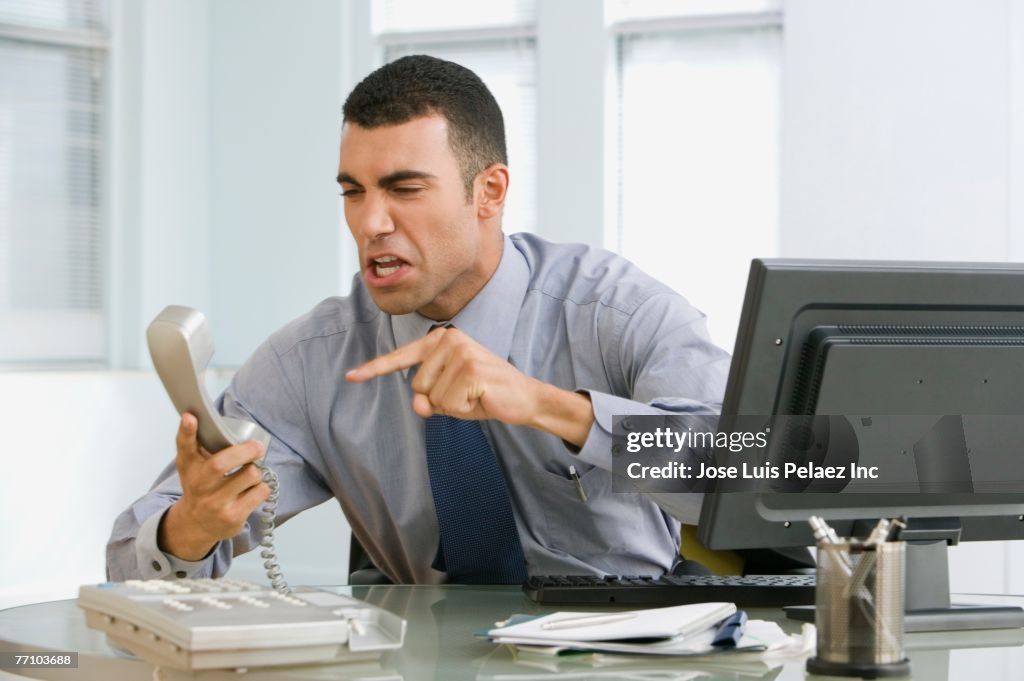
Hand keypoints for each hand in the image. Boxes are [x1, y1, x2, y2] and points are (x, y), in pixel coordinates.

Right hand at [158, 413, 270, 560]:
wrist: (196, 525)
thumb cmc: (199, 487)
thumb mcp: (191, 465)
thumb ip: (194, 442)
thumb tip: (195, 415)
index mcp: (190, 468)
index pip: (185, 447)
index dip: (187, 432)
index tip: (190, 417)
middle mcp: (199, 486)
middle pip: (221, 463)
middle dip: (246, 450)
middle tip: (257, 446)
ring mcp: (216, 504)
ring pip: (250, 475)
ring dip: (255, 470)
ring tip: (249, 473)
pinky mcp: (234, 517)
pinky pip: (261, 492)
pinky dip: (261, 487)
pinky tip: (251, 490)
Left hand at [345, 327, 593, 446]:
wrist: (524, 398)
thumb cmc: (484, 394)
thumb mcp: (449, 398)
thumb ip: (426, 399)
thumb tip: (418, 404)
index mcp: (440, 340)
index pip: (402, 358)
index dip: (375, 370)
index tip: (351, 377)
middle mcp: (449, 339)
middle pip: (416, 386)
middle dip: (439, 399)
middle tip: (468, 393)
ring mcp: (460, 352)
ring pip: (432, 397)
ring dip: (453, 405)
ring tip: (476, 395)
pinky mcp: (470, 370)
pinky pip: (448, 404)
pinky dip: (464, 409)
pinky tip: (482, 398)